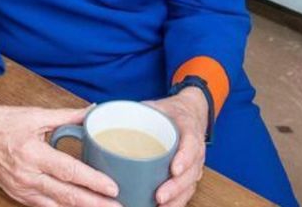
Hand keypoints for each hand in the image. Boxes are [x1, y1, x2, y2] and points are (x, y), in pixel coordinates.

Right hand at [0, 100, 119, 206]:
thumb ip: (66, 116)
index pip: (68, 171)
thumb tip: (92, 111)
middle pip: (67, 196)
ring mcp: (22, 190)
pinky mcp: (18, 196)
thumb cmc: (4, 122)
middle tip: (118, 205)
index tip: (112, 187)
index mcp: (32, 153)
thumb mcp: (35, 115)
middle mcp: (27, 176)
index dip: (92, 181)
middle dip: (94, 204)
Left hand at [144, 90, 207, 206]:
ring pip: (189, 187)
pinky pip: (186, 192)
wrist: (188, 113)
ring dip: (176, 199)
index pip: (191, 144)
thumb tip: (105, 112)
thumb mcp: (157, 105)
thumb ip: (138, 110)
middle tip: (159, 196)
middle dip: (175, 187)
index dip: (184, 158)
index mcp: (189, 129)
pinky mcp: (189, 176)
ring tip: (160, 206)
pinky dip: (176, 202)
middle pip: (190, 173)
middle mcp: (196, 151)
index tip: (173, 170)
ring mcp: (194, 166)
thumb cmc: (170, 111)